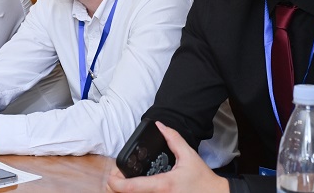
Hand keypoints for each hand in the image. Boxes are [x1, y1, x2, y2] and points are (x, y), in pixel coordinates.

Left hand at [107, 122, 228, 192]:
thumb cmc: (202, 179)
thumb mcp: (188, 155)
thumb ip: (173, 138)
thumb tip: (160, 126)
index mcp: (163, 184)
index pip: (133, 187)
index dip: (116, 183)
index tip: (111, 176)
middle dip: (118, 186)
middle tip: (116, 176)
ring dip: (126, 191)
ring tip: (125, 181)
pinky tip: (137, 187)